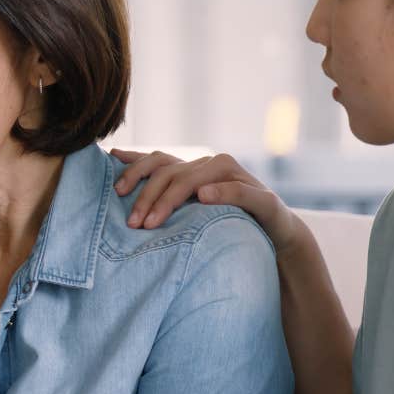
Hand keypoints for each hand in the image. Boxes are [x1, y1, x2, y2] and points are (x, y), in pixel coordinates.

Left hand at [110, 149, 304, 254]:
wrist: (277, 233)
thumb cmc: (226, 219)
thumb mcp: (192, 207)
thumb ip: (164, 191)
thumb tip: (117, 160)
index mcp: (195, 168)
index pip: (158, 160)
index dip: (134, 170)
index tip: (116, 190)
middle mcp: (214, 166)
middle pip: (171, 172)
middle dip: (148, 197)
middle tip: (133, 223)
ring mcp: (238, 177)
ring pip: (197, 179)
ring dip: (171, 199)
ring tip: (153, 222)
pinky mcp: (261, 196)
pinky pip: (238, 189)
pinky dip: (221, 191)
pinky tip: (203, 198)